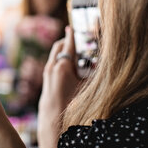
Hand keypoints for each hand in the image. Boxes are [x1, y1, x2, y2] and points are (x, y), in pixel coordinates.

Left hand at [37, 26, 81, 147]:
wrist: (53, 121)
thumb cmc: (72, 104)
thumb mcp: (87, 87)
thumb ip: (93, 72)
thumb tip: (101, 61)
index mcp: (62, 66)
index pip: (69, 44)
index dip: (73, 34)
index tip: (74, 26)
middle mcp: (52, 67)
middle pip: (59, 45)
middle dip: (68, 40)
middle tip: (78, 39)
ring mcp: (47, 73)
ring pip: (55, 54)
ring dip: (64, 50)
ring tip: (76, 53)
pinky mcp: (46, 79)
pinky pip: (53, 63)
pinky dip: (61, 60)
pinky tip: (71, 67)